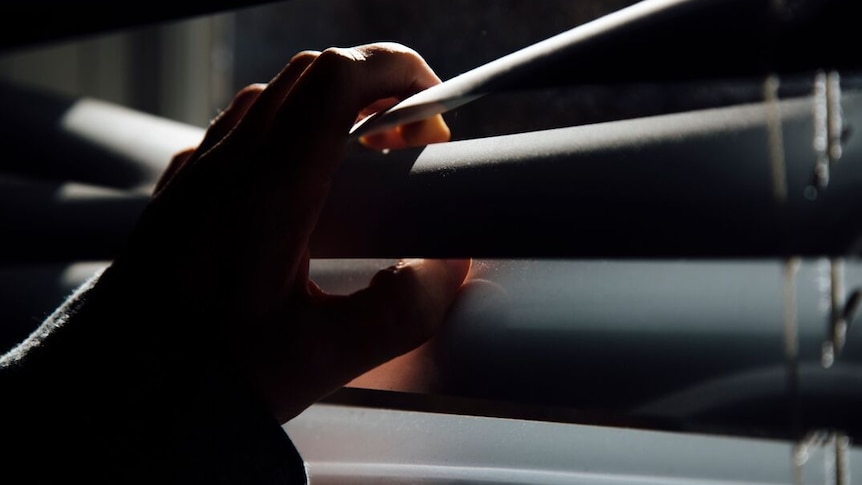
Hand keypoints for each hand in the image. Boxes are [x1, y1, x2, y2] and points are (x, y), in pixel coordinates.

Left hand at [106, 43, 469, 422]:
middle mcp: (226, 167)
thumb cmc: (204, 378)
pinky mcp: (181, 194)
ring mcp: (197, 175)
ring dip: (329, 108)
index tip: (432, 116)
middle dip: (373, 87)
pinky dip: (287, 131)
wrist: (114, 398)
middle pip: (308, 74)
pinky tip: (302, 188)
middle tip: (406, 142)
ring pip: (272, 98)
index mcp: (266, 192)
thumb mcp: (317, 359)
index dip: (398, 73)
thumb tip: (444, 270)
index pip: (337, 81)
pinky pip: (238, 131)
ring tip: (363, 163)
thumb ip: (397, 313)